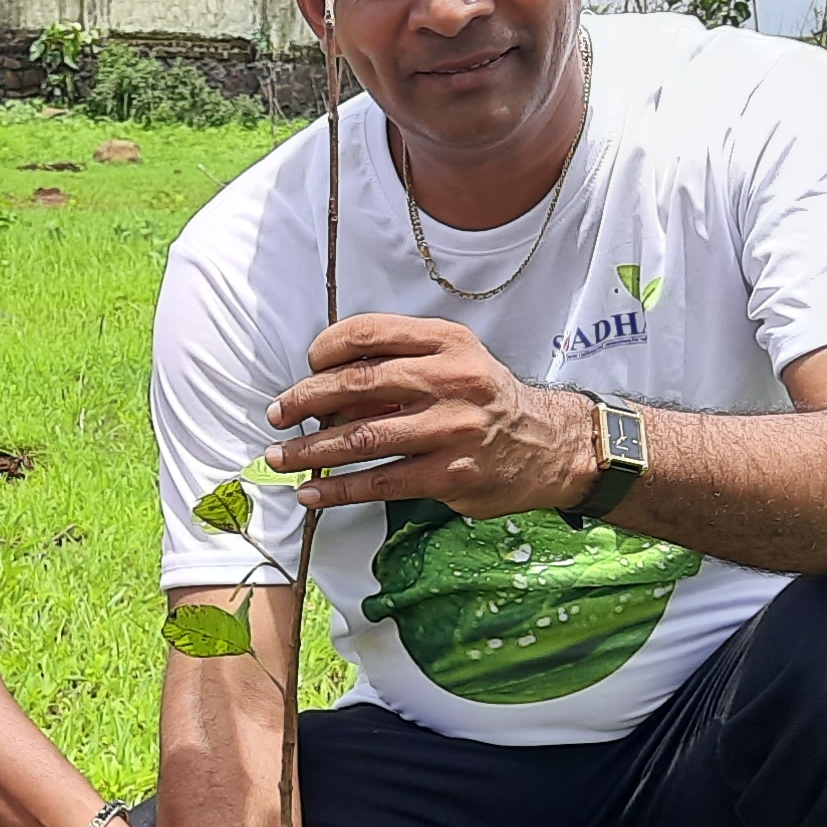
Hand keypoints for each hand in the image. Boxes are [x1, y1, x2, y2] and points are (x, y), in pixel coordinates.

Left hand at [268, 313, 597, 517]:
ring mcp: (451, 429)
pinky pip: (381, 482)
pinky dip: (339, 490)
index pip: (371, 332)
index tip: (307, 365)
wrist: (549, 444)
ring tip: (280, 457)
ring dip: (311, 450)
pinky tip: (313, 494)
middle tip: (276, 414)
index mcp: (447, 343)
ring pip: (363, 438)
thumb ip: (401, 365)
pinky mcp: (450, 475)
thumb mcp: (455, 362)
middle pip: (358, 384)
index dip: (327, 347)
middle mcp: (451, 380)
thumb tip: (327, 388)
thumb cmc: (486, 401)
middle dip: (305, 400)